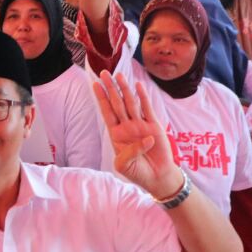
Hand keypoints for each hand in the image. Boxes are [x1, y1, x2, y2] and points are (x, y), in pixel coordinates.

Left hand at [92, 71, 182, 197]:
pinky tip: (138, 86)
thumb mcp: (123, 165)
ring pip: (131, 103)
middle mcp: (127, 126)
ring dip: (125, 89)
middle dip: (110, 88)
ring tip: (119, 75)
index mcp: (116, 134)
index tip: (95, 85)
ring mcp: (140, 125)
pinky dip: (143, 97)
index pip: (107, 112)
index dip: (101, 98)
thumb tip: (145, 138)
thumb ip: (129, 153)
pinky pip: (147, 109)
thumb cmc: (138, 172)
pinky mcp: (154, 126)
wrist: (157, 177)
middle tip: (104, 73)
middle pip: (117, 103)